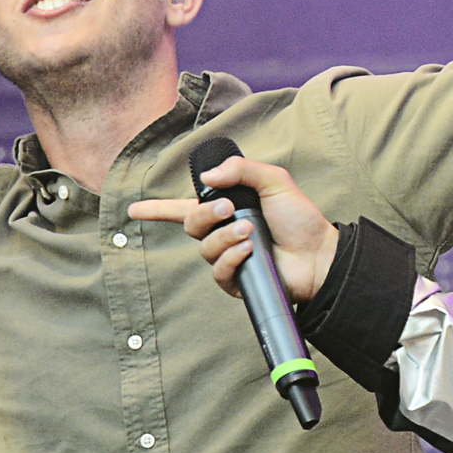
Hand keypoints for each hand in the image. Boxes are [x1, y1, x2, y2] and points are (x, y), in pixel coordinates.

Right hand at [124, 157, 338, 306]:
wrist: (319, 253)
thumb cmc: (299, 219)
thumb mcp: (274, 182)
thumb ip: (242, 171)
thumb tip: (208, 178)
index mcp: (225, 210)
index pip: (181, 208)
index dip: (155, 209)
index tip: (132, 209)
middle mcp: (221, 234)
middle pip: (190, 224)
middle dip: (206, 214)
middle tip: (230, 209)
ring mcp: (227, 258)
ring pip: (204, 247)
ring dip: (226, 236)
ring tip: (251, 232)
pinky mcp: (236, 280)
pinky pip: (218, 270)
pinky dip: (232, 257)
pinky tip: (250, 251)